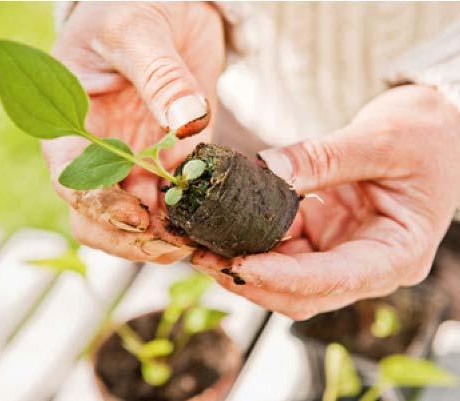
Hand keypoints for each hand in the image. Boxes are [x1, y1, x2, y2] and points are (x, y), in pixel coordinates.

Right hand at [41, 2, 223, 261]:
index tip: (139, 218)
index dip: (100, 208)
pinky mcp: (171, 158)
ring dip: (166, 235)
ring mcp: (135, 158)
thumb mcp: (137, 29)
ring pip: (139, 219)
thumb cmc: (133, 3)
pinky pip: (176, 200)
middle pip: (100, 218)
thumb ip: (158, 75)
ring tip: (202, 240)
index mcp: (70, 123)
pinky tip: (216, 221)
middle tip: (175, 246)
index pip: (71, 182)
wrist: (169, 2)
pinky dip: (191, 217)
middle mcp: (99, 151)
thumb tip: (186, 121)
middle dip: (133, 239)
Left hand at [193, 85, 459, 318]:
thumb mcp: (381, 140)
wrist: (435, 129)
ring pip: (284, 277)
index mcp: (396, 254)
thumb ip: (324, 157)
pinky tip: (219, 226)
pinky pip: (281, 247)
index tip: (238, 264)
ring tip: (199, 243)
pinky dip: (249, 239)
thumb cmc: (424, 136)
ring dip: (242, 264)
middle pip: (302, 292)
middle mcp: (366, 264)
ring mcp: (340, 251)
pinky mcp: (321, 234)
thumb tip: (264, 170)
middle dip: (250, 279)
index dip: (284, 277)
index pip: (336, 279)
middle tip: (202, 257)